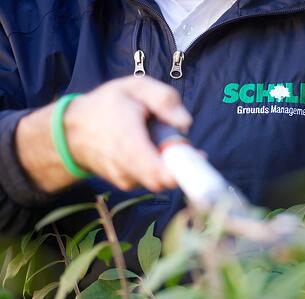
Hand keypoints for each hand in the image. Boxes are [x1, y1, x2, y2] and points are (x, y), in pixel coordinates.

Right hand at [17, 76, 191, 192]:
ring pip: (161, 179)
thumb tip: (186, 123)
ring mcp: (126, 180)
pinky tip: (148, 149)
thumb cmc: (106, 106)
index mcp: (129, 143)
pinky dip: (157, 166)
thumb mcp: (134, 87)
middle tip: (181, 142)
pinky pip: (151, 178)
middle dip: (181, 163)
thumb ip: (163, 99)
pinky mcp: (127, 184)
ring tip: (158, 140)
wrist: (72, 131)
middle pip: (167, 180)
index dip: (185, 168)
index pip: (162, 173)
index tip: (197, 155)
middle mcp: (127, 169)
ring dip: (168, 163)